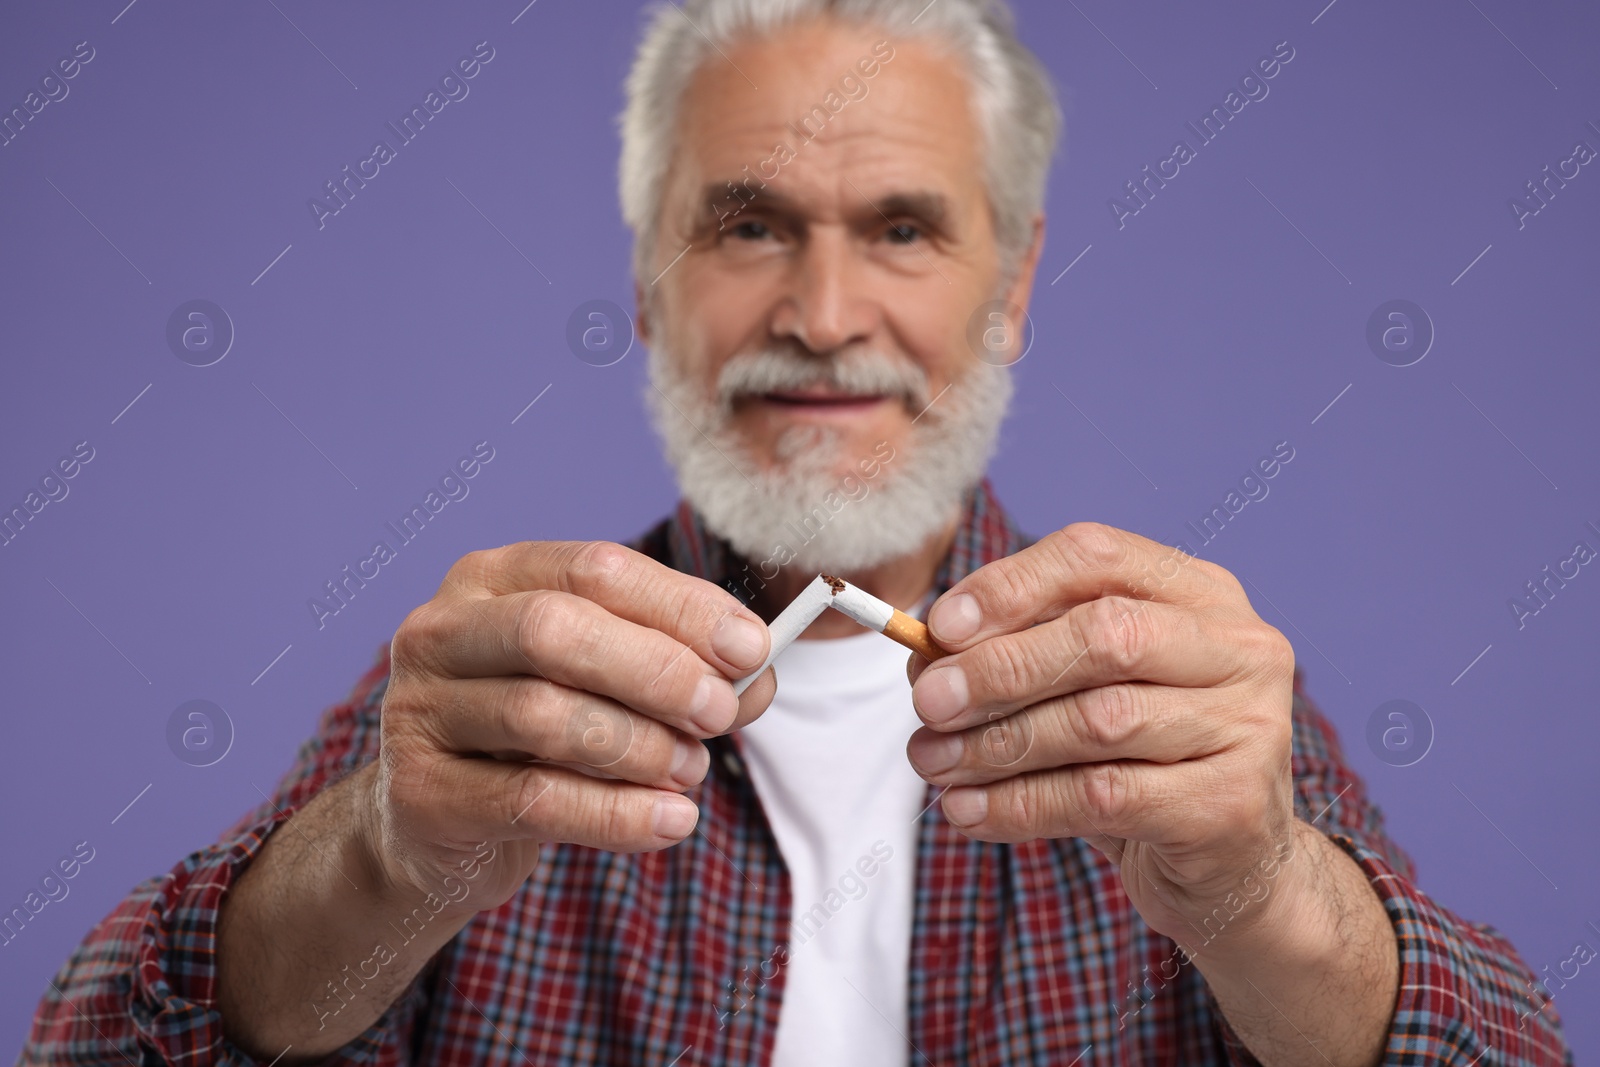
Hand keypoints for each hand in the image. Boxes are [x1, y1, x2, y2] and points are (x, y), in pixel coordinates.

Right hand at [371, 541, 774, 911]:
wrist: (437, 825)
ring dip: (639, 747)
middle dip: (657, 672)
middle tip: (720, 714)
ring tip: (690, 771)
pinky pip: (531, 800)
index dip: (681, 607)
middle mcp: (441, 630)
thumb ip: (680, 669)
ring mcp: (418, 710)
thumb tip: (756, 676)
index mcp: (494, 578)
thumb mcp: (604, 686)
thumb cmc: (538, 737)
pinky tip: (671, 821)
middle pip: (555, 631)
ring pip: (542, 715)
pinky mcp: (420, 792)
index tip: (751, 649)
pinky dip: (616, 814)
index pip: (595, 569)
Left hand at [903, 522, 1298, 942]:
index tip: (939, 628)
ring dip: (997, 744)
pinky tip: (968, 812)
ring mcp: (1248, 725)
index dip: (1011, 586)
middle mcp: (1239, 647)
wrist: (1231, 863)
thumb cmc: (1142, 759)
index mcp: (1199, 592)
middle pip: (1102, 636)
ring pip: (1098, 721)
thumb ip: (1018, 657)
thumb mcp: (1082, 692)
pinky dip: (1020, 804)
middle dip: (999, 669)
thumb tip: (927, 653)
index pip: (1096, 556)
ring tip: (933, 762)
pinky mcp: (1231, 804)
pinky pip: (1104, 796)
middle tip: (927, 703)